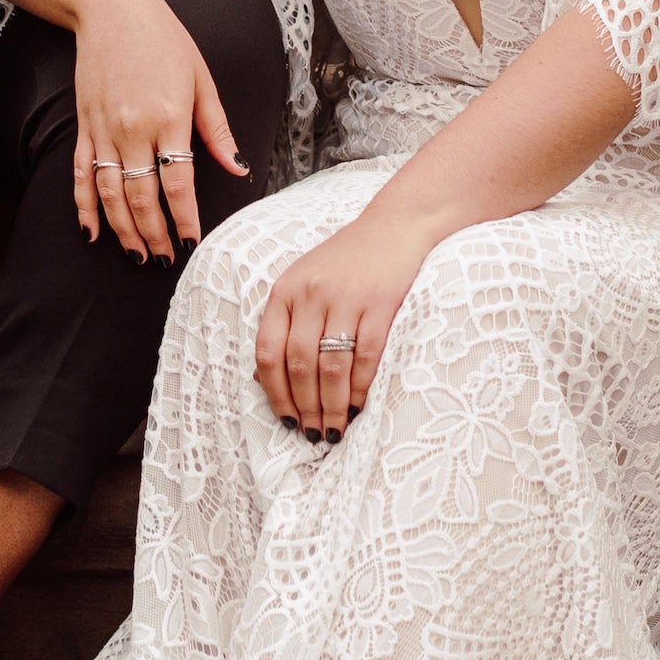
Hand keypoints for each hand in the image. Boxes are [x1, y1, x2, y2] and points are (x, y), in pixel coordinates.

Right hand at [72, 0, 247, 262]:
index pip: (177, 184)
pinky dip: (85, 207)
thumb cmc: (164, 39)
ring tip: (137, 256)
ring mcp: (103, 130)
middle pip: (142, 197)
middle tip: (166, 260)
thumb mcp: (202, 79)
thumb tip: (238, 169)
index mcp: (169, 117)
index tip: (193, 242)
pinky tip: (93, 233)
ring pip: (110, 194)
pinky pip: (82, 175)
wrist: (112, 9)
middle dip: (155, 235)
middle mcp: (133, 129)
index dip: (185, 220)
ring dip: (124, 230)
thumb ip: (217, 129)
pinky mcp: (84, 127)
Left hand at [255, 209, 440, 436]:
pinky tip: (360, 405)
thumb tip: (264, 379)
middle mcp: (310, 294)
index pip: (268, 351)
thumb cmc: (346, 260)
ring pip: (331, 367)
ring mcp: (345, 298)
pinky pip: (366, 356)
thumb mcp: (304, 282)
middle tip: (314, 434)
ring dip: (333, 406)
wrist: (395, 225)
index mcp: (285, 291)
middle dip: (305, 408)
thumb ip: (286, 323)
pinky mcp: (380, 303)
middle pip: (299, 365)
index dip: (274, 392)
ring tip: (335, 429)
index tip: (286, 419)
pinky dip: (361, 388)